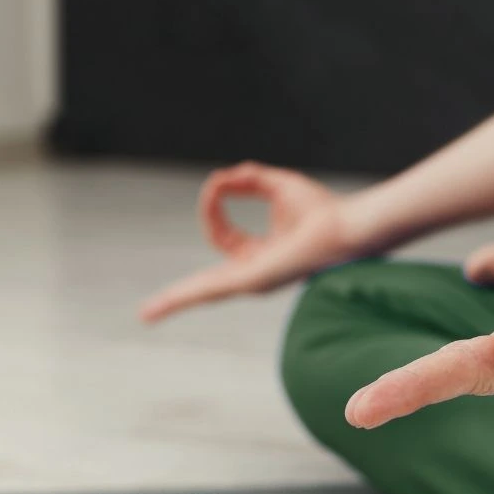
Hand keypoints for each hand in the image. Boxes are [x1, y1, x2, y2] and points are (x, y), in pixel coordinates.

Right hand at [140, 162, 374, 321]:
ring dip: (174, 302)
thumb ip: (248, 178)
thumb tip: (222, 178)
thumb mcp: (277, 184)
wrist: (347, 227)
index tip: (221, 182)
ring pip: (205, 292)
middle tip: (147, 313)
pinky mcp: (254, 281)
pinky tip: (164, 306)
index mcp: (260, 255)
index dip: (214, 205)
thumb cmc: (323, 209)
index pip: (222, 235)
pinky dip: (187, 296)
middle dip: (178, 296)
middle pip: (206, 285)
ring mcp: (253, 281)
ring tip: (147, 315)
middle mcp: (254, 273)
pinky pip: (213, 289)